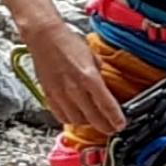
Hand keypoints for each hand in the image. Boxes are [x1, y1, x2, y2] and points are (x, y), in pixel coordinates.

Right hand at [22, 17, 124, 134]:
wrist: (44, 37)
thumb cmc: (67, 43)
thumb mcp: (92, 56)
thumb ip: (99, 74)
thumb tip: (104, 86)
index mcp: (89, 77)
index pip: (106, 105)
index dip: (115, 119)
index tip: (120, 124)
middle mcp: (74, 88)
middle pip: (93, 118)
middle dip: (105, 126)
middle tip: (111, 128)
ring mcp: (60, 94)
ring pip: (77, 120)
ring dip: (88, 123)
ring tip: (94, 120)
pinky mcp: (49, 96)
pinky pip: (61, 116)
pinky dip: (70, 119)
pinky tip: (76, 116)